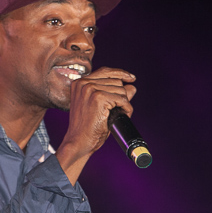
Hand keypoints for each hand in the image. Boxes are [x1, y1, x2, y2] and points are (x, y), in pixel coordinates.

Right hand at [56, 67, 135, 183]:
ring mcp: (90, 89)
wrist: (79, 141)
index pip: (105, 71)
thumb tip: (132, 86)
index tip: (131, 78)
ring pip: (121, 90)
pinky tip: (120, 116)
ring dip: (124, 104)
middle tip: (118, 110)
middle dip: (122, 96)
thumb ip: (115, 94)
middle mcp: (84, 83)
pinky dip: (126, 109)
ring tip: (117, 115)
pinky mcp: (99, 97)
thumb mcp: (100, 107)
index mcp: (80, 83)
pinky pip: (122, 99)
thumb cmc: (87, 127)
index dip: (121, 74)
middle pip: (116, 81)